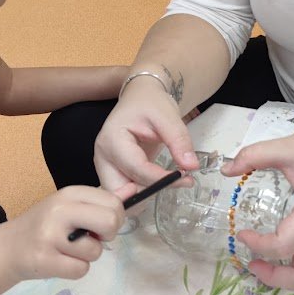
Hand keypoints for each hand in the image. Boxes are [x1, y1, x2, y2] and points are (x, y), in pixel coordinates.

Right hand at [0, 185, 125, 282]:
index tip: (100, 224)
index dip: (115, 217)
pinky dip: (75, 270)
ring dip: (87, 256)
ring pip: (96, 251)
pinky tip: (60, 261)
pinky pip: (81, 270)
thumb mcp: (71, 205)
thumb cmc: (46, 225)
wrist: (9, 247)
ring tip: (67, 250)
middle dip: (107, 236)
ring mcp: (51, 235)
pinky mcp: (45, 259)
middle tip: (90, 238)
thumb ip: (102, 200)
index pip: (113, 202)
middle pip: (111, 222)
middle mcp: (60, 210)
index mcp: (70, 193)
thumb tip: (134, 191)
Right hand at [94, 77, 198, 192]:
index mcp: (111, 140)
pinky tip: (163, 181)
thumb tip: (191, 167)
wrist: (140, 98)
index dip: (161, 179)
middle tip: (176, 183)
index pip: (136, 170)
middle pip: (120, 190)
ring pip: (122, 196)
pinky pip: (126, 192)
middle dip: (148, 194)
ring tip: (173, 180)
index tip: (186, 178)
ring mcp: (106, 167)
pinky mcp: (113, 173)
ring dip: (147, 195)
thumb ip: (179, 141)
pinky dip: (144, 192)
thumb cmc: (150, 103)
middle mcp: (102, 157)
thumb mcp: (168, 116)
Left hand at [222, 120, 293, 289]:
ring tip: (269, 267)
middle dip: (275, 277)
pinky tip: (289, 259)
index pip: (285, 245)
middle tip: (253, 263)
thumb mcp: (289, 146)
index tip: (242, 233)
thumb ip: (253, 155)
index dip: (258, 246)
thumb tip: (226, 169)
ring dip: (292, 280)